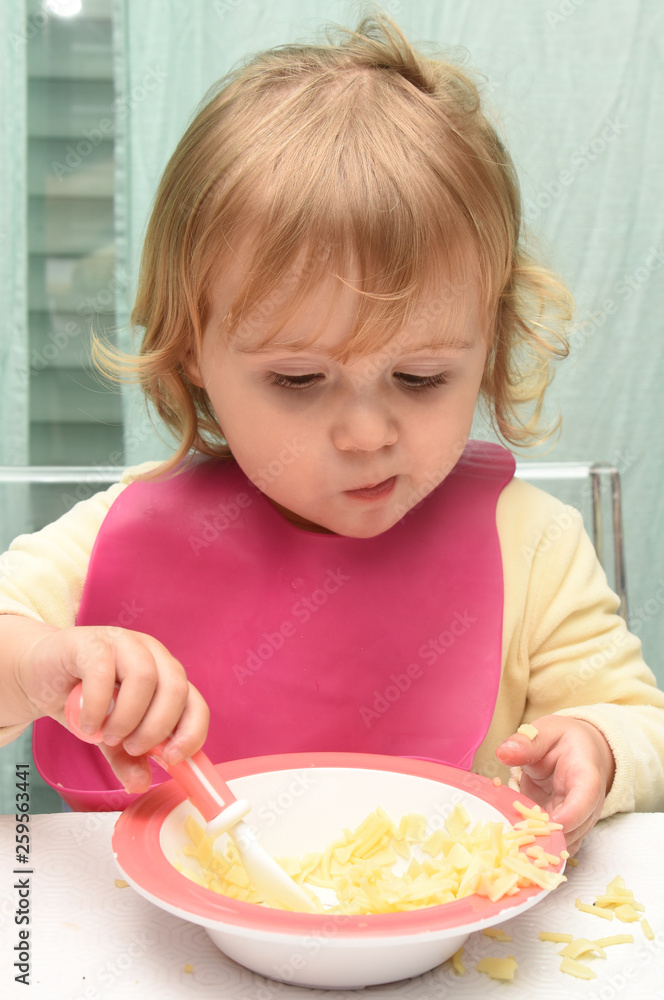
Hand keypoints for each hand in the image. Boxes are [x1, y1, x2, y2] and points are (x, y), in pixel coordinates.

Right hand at [16, 623, 209, 793]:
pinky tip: (88, 725)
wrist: (40, 674)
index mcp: (165, 675)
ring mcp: (123, 643)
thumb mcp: (109, 735)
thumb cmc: (82, 700)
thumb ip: (127, 758)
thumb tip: (141, 783)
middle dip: (156, 728)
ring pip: (144, 677)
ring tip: (107, 737)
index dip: (190, 733)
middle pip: (175, 688)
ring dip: (128, 717)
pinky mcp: (92, 643)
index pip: (195, 703)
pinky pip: (103, 672)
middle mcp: (152, 654)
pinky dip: (97, 706)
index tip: (171, 760)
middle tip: (132, 748)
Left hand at [495, 715, 615, 855]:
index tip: (546, 820)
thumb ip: (527, 742)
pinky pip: (554, 848)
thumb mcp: (546, 732)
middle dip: (545, 836)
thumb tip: (503, 753)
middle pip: (573, 830)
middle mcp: (589, 806)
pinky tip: (512, 848)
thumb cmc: (564, 741)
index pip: (584, 799)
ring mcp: (579, 822)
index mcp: (586, 776)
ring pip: (564, 845)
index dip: (568, 814)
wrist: (582, 752)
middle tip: (512, 836)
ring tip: (509, 844)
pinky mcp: (566, 831)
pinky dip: (536, 851)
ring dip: (538, 847)